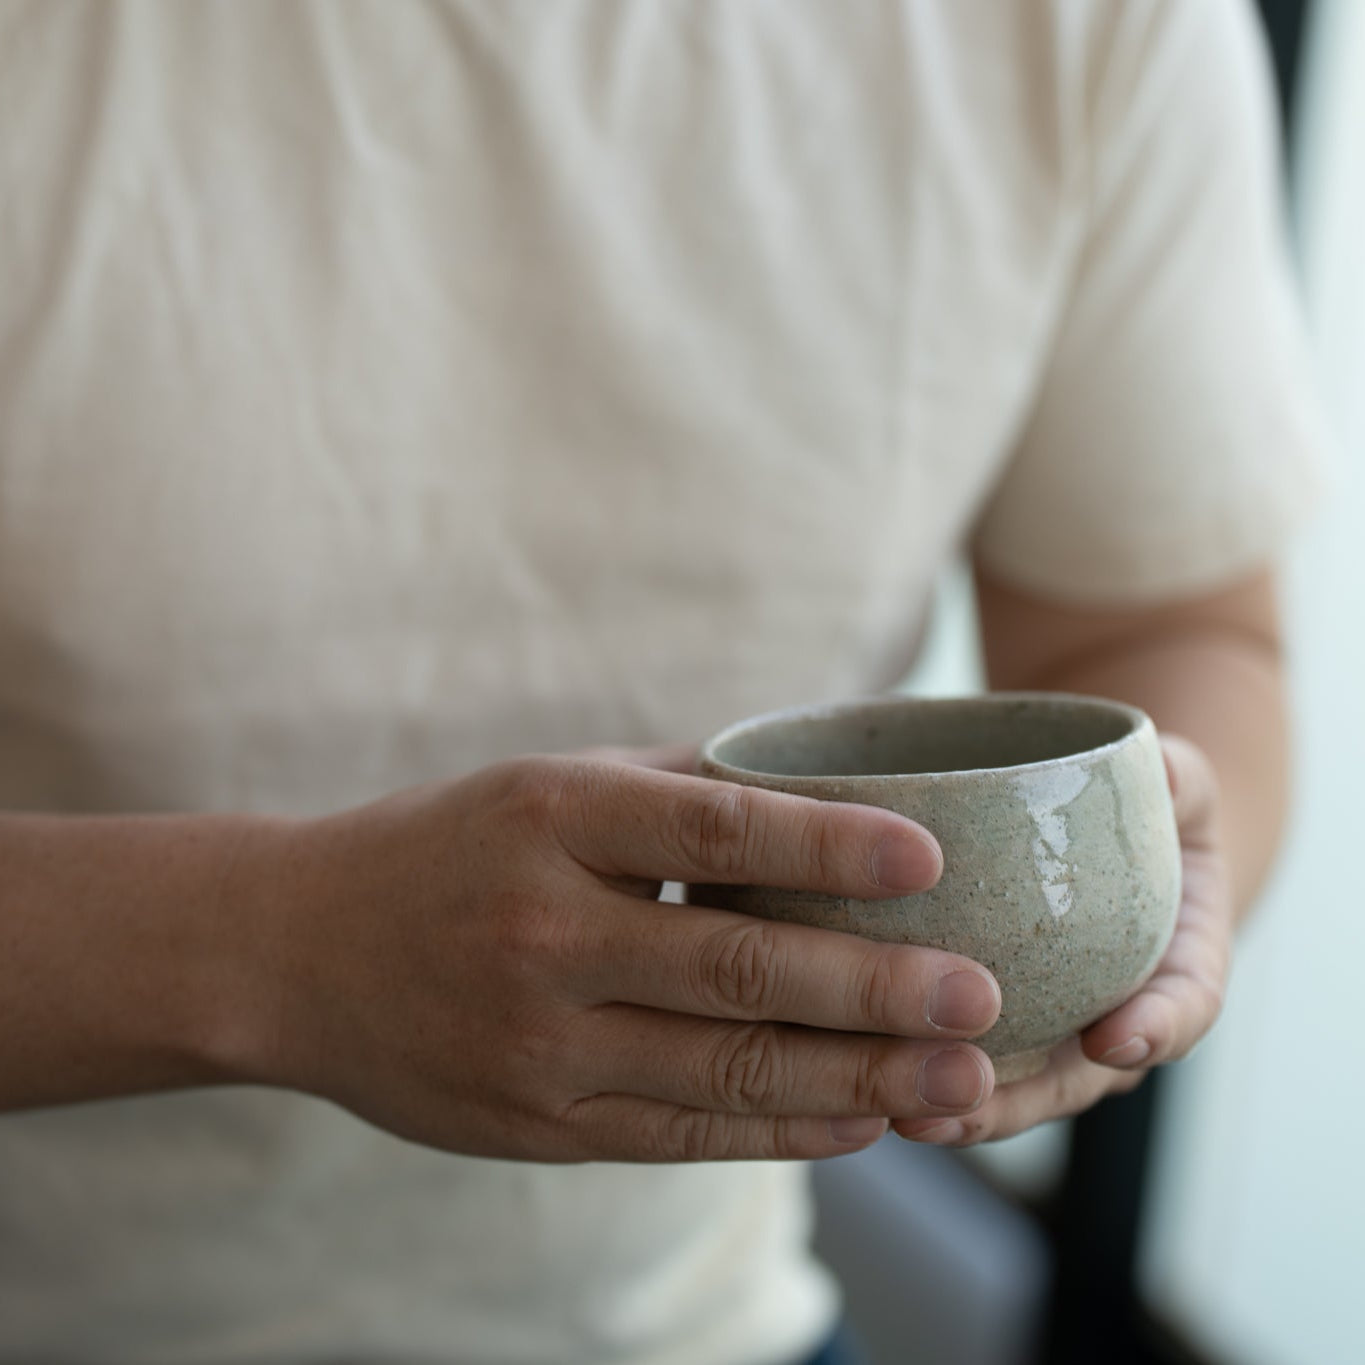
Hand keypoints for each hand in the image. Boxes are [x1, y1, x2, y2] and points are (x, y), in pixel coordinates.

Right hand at [235, 748, 1001, 1162]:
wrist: (290, 952)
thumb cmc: (444, 848)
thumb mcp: (543, 785)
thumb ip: (674, 790)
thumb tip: (820, 788)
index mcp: (550, 820)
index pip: (709, 830)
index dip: (824, 845)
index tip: (928, 857)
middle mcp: (543, 933)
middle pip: (734, 968)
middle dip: (871, 989)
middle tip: (981, 998)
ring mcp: (536, 1043)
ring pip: (722, 1069)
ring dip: (853, 1081)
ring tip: (958, 1083)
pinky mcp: (534, 1125)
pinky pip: (680, 1131)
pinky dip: (779, 1129)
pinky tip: (859, 1122)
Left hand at [893, 735, 1230, 1145]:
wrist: (1120, 838)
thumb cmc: (1152, 810)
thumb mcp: (1177, 784)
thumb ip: (1177, 781)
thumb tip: (1162, 772)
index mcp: (1180, 962)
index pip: (1185, 1006)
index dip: (1156, 1028)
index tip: (1114, 1038)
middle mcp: (1117, 1015)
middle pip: (1075, 1079)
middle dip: (1019, 1102)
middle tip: (960, 1110)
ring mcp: (1052, 1031)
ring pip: (1011, 1090)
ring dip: (958, 1110)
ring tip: (902, 1117)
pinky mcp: (990, 1022)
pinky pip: (957, 1061)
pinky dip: (913, 1075)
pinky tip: (857, 1080)